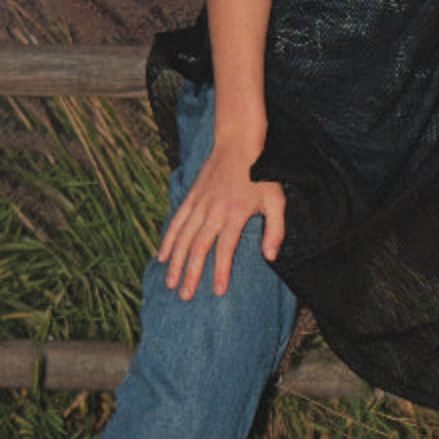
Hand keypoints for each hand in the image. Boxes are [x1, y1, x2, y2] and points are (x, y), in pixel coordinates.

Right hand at [158, 140, 285, 299]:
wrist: (239, 142)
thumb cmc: (262, 173)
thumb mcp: (276, 199)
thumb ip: (276, 229)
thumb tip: (270, 257)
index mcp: (236, 213)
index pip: (226, 248)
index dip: (221, 271)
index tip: (218, 292)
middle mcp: (214, 210)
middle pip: (198, 247)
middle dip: (191, 274)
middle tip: (185, 296)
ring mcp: (199, 203)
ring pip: (183, 237)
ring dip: (176, 262)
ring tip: (171, 283)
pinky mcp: (191, 197)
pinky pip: (176, 222)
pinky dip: (167, 240)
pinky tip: (162, 257)